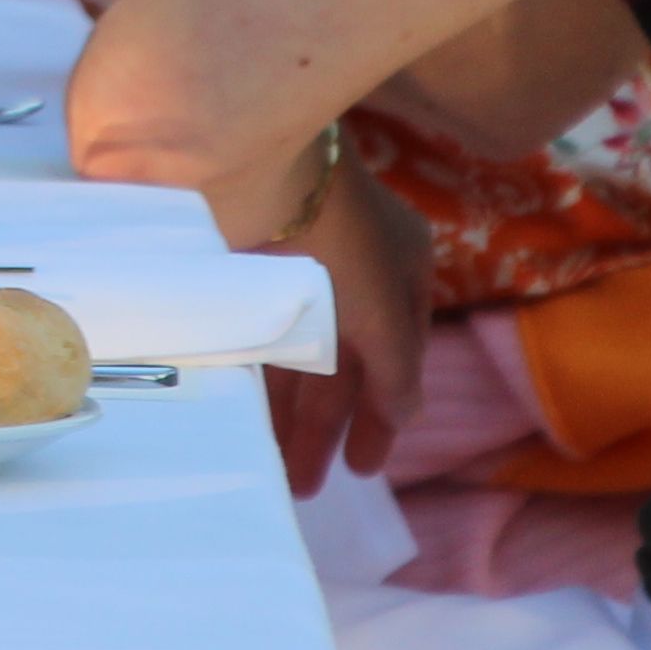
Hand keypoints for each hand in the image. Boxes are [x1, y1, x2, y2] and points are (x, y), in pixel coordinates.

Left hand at [257, 153, 431, 497]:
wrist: (249, 164)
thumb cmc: (335, 239)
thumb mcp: (383, 314)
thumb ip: (398, 375)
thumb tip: (404, 417)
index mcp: (401, 262)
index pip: (398, 354)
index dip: (380, 415)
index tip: (362, 469)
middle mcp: (353, 260)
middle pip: (342, 361)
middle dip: (325, 426)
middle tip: (305, 486)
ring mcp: (297, 259)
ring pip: (296, 349)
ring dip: (287, 409)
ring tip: (270, 465)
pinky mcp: (247, 263)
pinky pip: (259, 332)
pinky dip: (257, 374)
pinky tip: (246, 413)